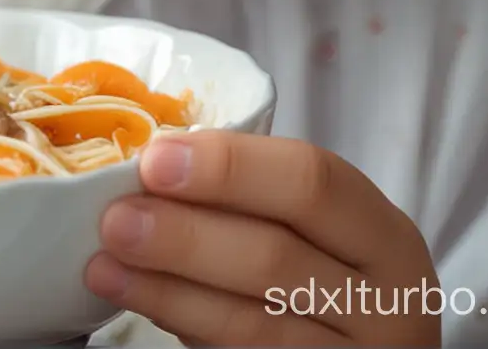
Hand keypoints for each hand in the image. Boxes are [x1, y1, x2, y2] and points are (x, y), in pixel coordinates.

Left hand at [85, 132, 440, 346]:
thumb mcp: (324, 226)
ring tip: (104, 266)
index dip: (228, 167)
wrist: (370, 344)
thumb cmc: (330, 266)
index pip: (311, 183)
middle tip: (115, 219)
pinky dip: (185, 328)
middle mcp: (382, 305)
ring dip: (167, 291)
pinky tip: (143, 302)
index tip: (155, 158)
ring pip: (251, 325)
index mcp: (383, 236)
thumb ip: (259, 191)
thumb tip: (155, 161)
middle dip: (185, 236)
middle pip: (275, 260)